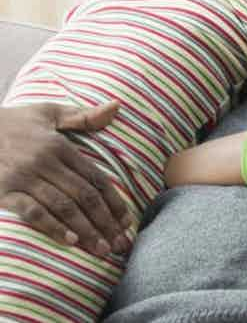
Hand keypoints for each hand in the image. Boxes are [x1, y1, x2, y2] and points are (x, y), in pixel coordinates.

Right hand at [0, 102, 131, 255]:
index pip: (95, 178)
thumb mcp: (49, 113)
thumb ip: (84, 116)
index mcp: (60, 146)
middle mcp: (45, 162)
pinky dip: (52, 227)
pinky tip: (69, 241)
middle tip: (121, 244)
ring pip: (63, 206)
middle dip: (105, 222)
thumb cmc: (15, 123)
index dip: (114, 201)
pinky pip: (31, 212)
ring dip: (85, 230)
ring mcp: (23, 178)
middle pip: (84, 196)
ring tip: (102, 249)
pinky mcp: (3, 191)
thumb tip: (117, 106)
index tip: (127, 221)